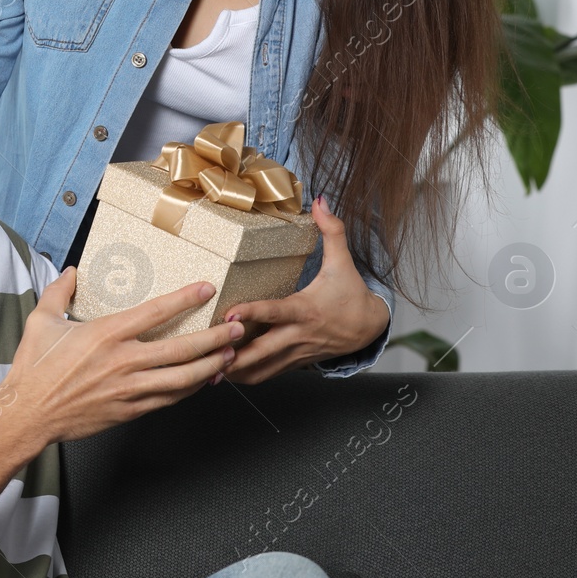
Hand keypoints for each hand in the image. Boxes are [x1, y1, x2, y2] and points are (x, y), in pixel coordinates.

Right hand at [0, 266, 244, 445]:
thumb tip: (71, 271)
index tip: (206, 290)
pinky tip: (203, 381)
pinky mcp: (130, 410)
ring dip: (211, 366)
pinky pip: (169, 398)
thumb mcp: (41, 320)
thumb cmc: (34, 368)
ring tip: (230, 354)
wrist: (28, 414)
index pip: (155, 312)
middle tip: (236, 328)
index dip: (185, 299)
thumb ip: (59, 292)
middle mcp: (123, 361)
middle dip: (214, 338)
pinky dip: (191, 389)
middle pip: (182, 349)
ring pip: (183, 378)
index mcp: (105, 334)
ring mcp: (129, 389)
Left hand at [219, 194, 389, 384]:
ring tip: (206, 370)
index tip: (229, 313)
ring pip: (263, 368)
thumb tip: (321, 201)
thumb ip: (332, 231)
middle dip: (235, 355)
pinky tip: (223, 377)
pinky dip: (247, 376)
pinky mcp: (294, 362)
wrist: (370, 329)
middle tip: (208, 353)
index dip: (253, 313)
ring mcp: (296, 352)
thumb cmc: (352, 293)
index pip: (276, 312)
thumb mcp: (343, 262)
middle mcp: (298, 334)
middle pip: (263, 349)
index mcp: (306, 309)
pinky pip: (268, 374)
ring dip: (236, 371)